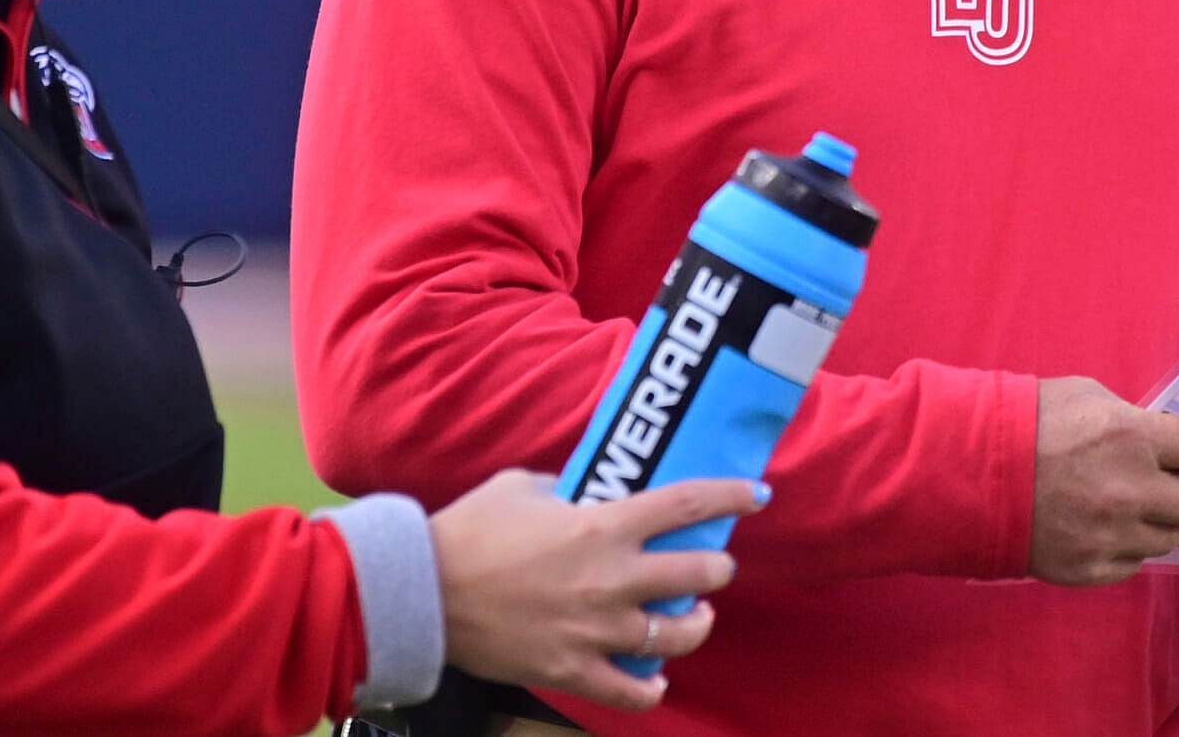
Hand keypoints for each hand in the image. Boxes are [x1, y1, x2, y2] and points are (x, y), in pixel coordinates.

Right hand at [428, 469, 764, 710]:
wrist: (422, 591)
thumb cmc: (470, 530)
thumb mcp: (525, 485)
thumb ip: (568, 487)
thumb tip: (588, 490)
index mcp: (602, 526)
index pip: (687, 505)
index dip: (730, 496)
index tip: (755, 494)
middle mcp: (610, 580)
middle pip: (698, 575)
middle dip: (717, 569)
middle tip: (714, 567)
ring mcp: (594, 631)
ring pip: (676, 637)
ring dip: (696, 626)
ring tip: (696, 619)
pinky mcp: (571, 671)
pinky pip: (630, 693)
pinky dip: (651, 689)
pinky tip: (657, 679)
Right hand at [1028, 377, 1178, 585]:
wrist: (964, 474)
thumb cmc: (1025, 419)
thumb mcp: (1088, 395)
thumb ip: (1134, 419)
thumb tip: (1168, 438)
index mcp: (1133, 439)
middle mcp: (1132, 493)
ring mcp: (1112, 537)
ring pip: (1176, 534)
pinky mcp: (1090, 569)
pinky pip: (1138, 559)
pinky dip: (1144, 541)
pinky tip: (1136, 525)